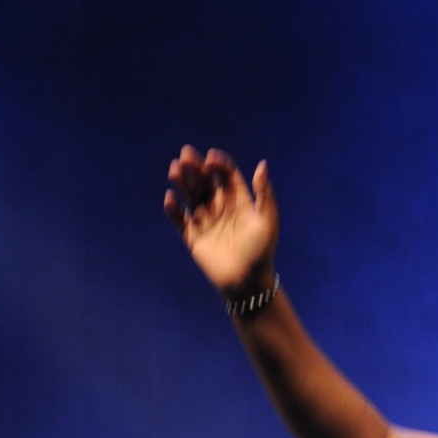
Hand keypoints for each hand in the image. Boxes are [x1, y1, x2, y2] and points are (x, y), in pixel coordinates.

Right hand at [165, 146, 278, 297]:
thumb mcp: (267, 221)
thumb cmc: (261, 252)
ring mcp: (206, 221)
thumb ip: (264, 194)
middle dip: (195, 167)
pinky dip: (173, 209)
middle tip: (186, 154)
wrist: (247, 282)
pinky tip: (170, 198)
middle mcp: (221, 208)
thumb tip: (262, 165)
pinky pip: (179, 220)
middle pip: (205, 181)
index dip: (218, 164)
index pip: (226, 175)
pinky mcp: (193, 237)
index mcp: (239, 201)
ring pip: (190, 196)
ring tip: (174, 170)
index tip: (211, 158)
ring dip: (182, 182)